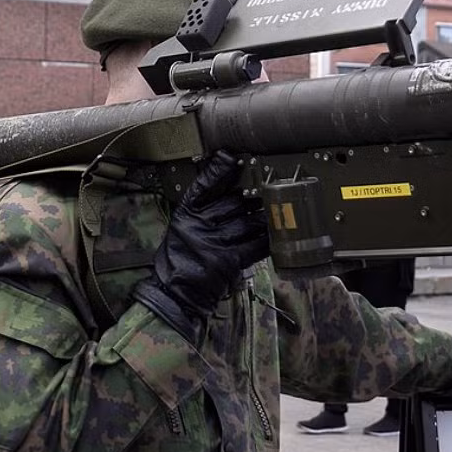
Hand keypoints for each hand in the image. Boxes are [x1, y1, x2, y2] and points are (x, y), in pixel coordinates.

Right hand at [133, 150, 269, 342]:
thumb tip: (231, 194)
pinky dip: (267, 239)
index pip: (204, 186)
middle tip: (266, 186)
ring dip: (264, 215)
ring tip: (275, 208)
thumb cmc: (178, 259)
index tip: (233, 158)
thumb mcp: (181, 228)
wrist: (175, 293)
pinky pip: (255, 245)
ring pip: (248, 222)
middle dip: (251, 195)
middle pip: (232, 202)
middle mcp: (198, 225)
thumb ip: (201, 211)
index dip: (220, 171)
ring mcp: (214, 242)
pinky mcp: (228, 260)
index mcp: (185, 214)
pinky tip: (276, 233)